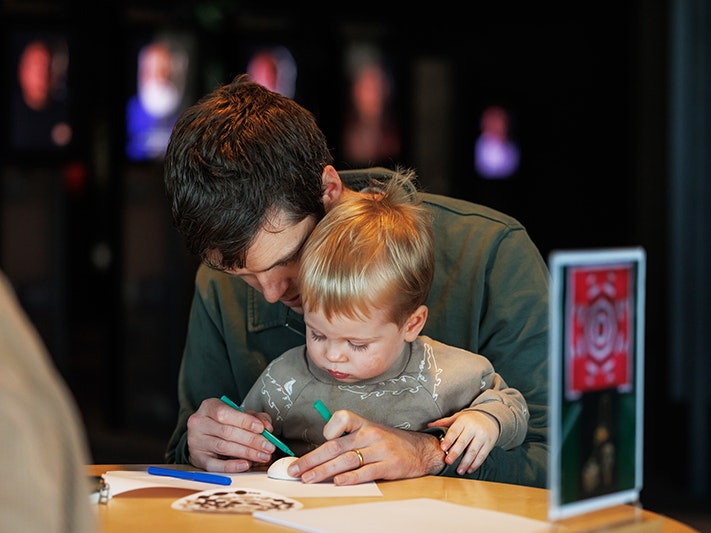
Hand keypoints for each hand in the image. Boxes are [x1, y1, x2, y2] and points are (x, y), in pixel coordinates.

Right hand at [186, 398, 277, 471]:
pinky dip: (231, 466)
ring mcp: (196, 441)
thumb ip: (255, 417)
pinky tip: (245, 464)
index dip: (245, 421)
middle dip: (251, 440)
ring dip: (247, 453)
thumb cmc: (223, 422)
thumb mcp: (238, 413)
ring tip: (262, 456)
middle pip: (227, 432)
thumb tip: (267, 428)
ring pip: (223, 447)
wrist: (202, 434)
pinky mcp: (197, 458)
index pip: (225, 413)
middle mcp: (199, 423)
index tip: (261, 429)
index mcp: (209, 407)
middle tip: (268, 446)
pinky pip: (214, 465)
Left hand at [287, 410, 445, 484]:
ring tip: (308, 478)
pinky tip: (338, 482)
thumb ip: (349, 438)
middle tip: (295, 469)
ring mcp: (380, 449)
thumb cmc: (390, 442)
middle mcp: (370, 434)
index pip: (342, 418)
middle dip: (312, 459)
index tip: (319, 440)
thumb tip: (321, 453)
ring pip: (346, 460)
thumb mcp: (371, 432)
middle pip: (335, 446)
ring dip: (324, 471)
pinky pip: (366, 472)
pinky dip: (351, 478)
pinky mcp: (389, 465)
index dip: (328, 429)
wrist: (422, 450)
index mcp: (364, 424)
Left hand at [428, 410, 498, 474]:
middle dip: (455, 453)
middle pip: (463, 442)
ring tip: (459, 471)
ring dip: (466, 463)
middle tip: (448, 462)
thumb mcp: (458, 417)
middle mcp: (473, 429)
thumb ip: (444, 422)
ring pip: (473, 451)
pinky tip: (469, 470)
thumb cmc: (469, 419)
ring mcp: (482, 437)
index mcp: (463, 421)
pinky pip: (482, 456)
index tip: (442, 448)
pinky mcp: (489, 444)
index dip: (449, 440)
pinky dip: (475, 464)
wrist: (490, 417)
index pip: (455, 431)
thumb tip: (429, 425)